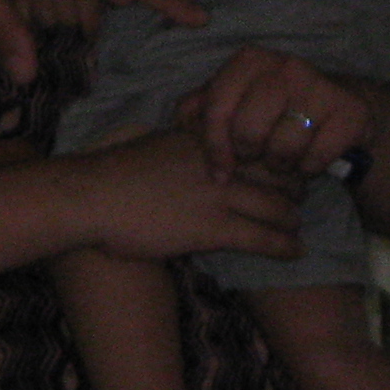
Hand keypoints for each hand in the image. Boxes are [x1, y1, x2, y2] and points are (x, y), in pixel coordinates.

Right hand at [74, 125, 304, 265]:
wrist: (92, 197)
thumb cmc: (114, 173)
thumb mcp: (157, 143)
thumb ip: (186, 146)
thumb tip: (196, 151)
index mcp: (206, 138)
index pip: (259, 142)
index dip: (277, 156)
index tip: (283, 168)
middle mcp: (220, 162)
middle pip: (278, 171)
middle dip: (294, 186)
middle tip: (298, 199)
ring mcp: (219, 195)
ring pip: (279, 206)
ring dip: (293, 219)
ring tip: (296, 228)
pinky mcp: (214, 228)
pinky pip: (264, 237)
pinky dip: (285, 245)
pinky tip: (295, 251)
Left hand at [173, 45, 371, 182]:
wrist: (336, 103)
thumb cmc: (271, 105)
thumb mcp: (234, 98)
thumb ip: (200, 107)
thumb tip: (181, 123)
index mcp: (249, 61)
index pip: (217, 110)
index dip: (214, 147)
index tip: (219, 171)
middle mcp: (284, 66)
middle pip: (248, 132)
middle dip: (249, 155)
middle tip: (257, 156)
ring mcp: (320, 86)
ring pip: (283, 148)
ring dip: (280, 164)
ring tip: (282, 156)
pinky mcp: (350, 111)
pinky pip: (316, 158)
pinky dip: (309, 167)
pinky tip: (308, 158)